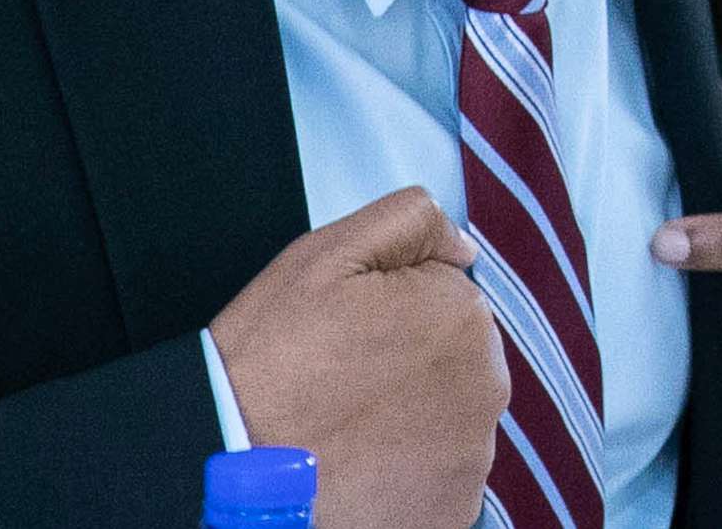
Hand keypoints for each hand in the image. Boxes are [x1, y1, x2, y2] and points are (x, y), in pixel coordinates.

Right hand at [210, 187, 508, 528]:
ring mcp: (474, 455)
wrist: (235, 455)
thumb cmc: (276, 355)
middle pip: (458, 359)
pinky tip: (362, 462)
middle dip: (413, 361)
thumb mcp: (327, 252)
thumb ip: (410, 222)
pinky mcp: (455, 508)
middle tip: (347, 377)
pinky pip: (441, 473)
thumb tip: (462, 247)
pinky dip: (409, 468)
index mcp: (462, 315)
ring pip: (451, 417)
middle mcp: (486, 387)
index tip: (353, 331)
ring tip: (350, 424)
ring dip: (413, 415)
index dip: (396, 309)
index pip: (449, 298)